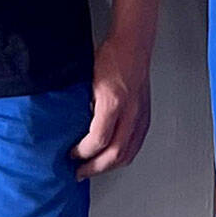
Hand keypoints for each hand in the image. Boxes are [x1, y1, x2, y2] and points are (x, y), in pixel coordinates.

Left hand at [72, 34, 151, 179]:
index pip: (98, 140)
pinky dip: (124, 156)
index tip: (71, 154)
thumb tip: (71, 126)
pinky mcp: (145, 115)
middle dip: (95, 167)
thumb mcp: (88, 80)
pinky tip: (113, 157)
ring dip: (109, 166)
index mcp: (113, 101)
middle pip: (115, 153)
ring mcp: (140, 115)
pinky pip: (136, 144)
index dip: (82, 152)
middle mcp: (130, 111)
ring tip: (94, 168)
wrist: (133, 44)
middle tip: (79, 172)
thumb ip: (82, 105)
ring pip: (128, 153)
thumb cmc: (111, 56)